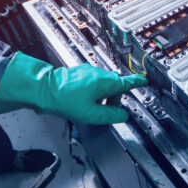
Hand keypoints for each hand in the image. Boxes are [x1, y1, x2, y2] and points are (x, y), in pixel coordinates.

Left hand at [0, 52, 146, 123]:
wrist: (43, 89)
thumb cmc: (65, 100)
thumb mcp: (91, 114)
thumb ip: (110, 115)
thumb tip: (123, 115)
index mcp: (105, 82)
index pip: (127, 82)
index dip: (137, 83)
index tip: (145, 81)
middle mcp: (99, 73)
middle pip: (115, 86)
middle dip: (113, 99)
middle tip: (105, 111)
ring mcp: (88, 72)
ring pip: (103, 85)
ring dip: (101, 96)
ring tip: (89, 107)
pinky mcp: (79, 73)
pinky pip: (92, 83)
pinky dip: (92, 92)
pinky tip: (81, 100)